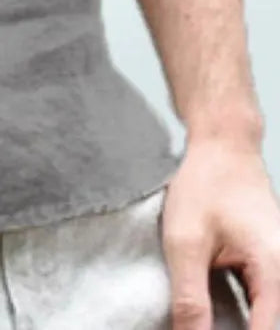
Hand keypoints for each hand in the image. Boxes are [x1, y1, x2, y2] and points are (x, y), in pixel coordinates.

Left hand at [161, 137, 279, 329]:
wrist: (224, 146)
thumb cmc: (207, 183)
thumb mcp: (186, 242)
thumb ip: (190, 299)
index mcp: (274, 273)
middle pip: (266, 328)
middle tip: (195, 325)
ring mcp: (279, 273)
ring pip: (263, 318)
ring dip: (234, 325)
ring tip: (202, 321)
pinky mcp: (269, 270)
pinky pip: (259, 304)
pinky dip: (238, 314)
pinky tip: (211, 315)